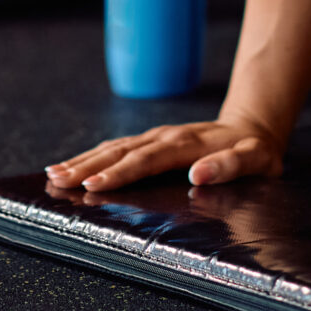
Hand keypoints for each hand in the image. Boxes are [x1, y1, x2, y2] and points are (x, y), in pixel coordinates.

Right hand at [45, 120, 284, 192]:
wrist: (253, 126)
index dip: (119, 172)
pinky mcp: (150, 142)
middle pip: (120, 151)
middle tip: (58, 181)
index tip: (93, 185)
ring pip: (113, 147)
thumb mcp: (256, 160)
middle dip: (88, 166)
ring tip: (54, 173)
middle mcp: (164, 137)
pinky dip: (92, 156)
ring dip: (83, 160)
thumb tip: (198, 174)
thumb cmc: (256, 151)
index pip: (146, 160)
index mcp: (186, 144)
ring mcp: (155, 137)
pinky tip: (72, 166)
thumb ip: (231, 166)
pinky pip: (116, 148)